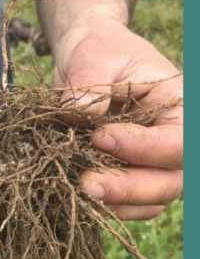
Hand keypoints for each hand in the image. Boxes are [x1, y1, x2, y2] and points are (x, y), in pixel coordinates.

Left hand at [52, 16, 182, 219]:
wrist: (84, 64)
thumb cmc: (97, 52)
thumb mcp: (94, 54)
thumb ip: (90, 83)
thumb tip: (79, 114)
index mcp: (177, 106)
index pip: (178, 140)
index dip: (143, 148)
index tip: (99, 138)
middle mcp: (168, 139)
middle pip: (169, 180)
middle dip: (129, 188)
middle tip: (87, 184)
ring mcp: (149, 162)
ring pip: (150, 199)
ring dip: (117, 203)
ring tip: (79, 192)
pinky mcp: (126, 173)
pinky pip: (127, 203)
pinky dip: (107, 206)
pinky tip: (80, 197)